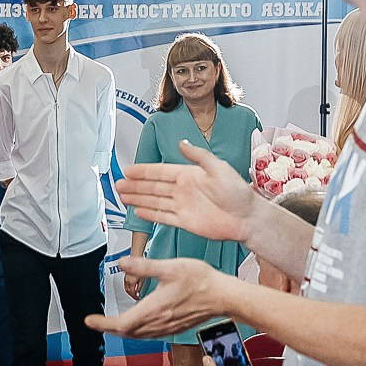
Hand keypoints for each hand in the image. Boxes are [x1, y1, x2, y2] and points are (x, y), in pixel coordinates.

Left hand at [92, 255, 231, 339]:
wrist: (223, 296)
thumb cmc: (200, 280)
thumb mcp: (170, 267)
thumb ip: (144, 266)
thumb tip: (121, 262)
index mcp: (154, 309)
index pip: (121, 324)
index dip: (102, 324)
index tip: (89, 320)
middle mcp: (158, 323)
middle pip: (126, 332)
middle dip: (108, 328)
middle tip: (95, 322)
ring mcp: (167, 328)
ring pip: (137, 335)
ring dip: (122, 331)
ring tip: (110, 324)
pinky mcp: (174, 328)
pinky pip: (149, 335)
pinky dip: (137, 332)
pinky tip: (136, 324)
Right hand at [115, 140, 257, 244]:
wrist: (248, 217)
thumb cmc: (239, 192)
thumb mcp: (219, 168)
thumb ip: (199, 156)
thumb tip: (182, 143)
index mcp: (190, 175)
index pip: (160, 172)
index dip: (143, 171)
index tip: (128, 170)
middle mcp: (184, 190)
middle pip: (153, 187)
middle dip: (134, 186)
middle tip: (118, 184)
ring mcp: (183, 206)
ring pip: (154, 202)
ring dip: (138, 199)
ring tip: (122, 197)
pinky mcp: (186, 222)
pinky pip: (163, 217)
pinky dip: (150, 214)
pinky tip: (138, 211)